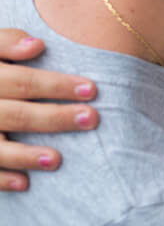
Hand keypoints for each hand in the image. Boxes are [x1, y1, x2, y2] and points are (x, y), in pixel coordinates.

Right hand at [0, 29, 98, 190]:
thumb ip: (6, 42)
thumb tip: (37, 45)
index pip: (21, 81)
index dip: (55, 85)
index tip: (92, 89)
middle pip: (15, 114)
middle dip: (54, 118)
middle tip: (91, 119)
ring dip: (25, 156)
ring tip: (56, 160)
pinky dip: (0, 179)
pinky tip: (25, 183)